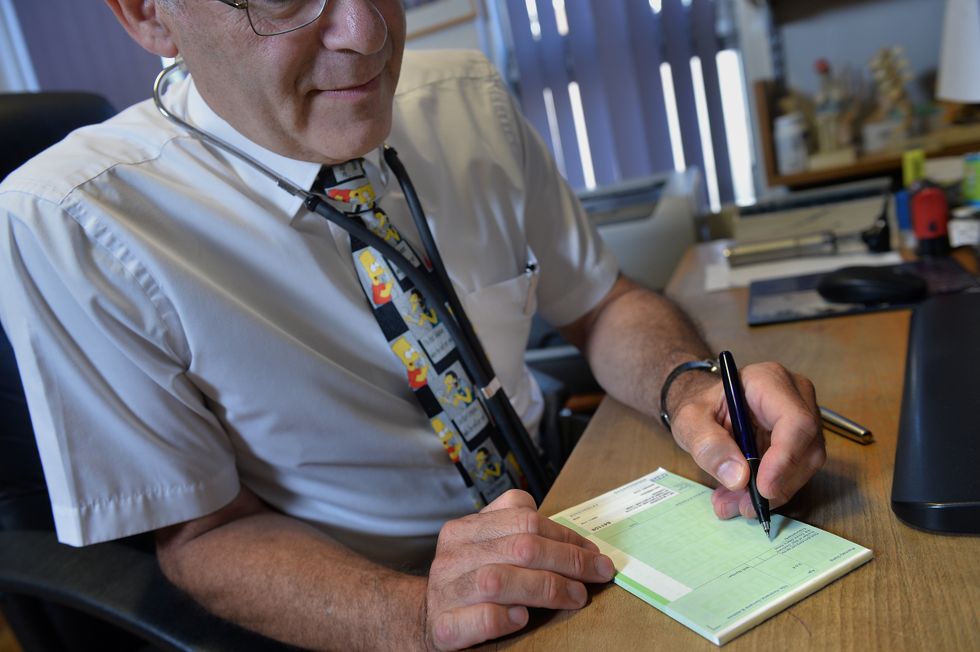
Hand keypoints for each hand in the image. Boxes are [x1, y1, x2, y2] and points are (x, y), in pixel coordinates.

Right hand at [424, 489, 614, 649]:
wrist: (419, 621)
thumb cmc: (467, 585)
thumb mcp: (485, 549)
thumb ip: (517, 535)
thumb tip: (580, 546)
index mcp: (465, 529)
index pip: (522, 517)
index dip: (564, 534)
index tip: (593, 553)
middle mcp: (453, 555)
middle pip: (520, 547)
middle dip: (568, 560)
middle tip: (597, 574)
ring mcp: (445, 590)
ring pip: (500, 579)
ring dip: (547, 588)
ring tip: (575, 597)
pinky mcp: (444, 627)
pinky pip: (481, 617)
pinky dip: (505, 617)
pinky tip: (522, 618)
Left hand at [668, 361, 823, 519]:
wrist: (705, 409)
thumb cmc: (700, 407)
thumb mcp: (690, 421)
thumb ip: (708, 444)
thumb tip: (738, 477)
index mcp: (768, 380)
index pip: (795, 420)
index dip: (785, 458)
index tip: (763, 489)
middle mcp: (795, 397)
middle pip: (806, 448)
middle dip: (777, 484)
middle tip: (742, 506)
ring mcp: (803, 420)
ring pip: (805, 466)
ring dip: (772, 493)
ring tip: (733, 504)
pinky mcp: (801, 443)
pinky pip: (796, 473)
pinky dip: (770, 492)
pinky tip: (741, 499)